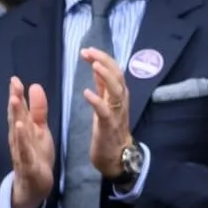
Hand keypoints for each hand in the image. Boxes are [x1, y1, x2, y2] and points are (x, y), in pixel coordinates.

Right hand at [7, 76, 54, 207]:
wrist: (35, 184)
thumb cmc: (36, 154)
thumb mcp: (40, 130)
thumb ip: (38, 110)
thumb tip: (35, 86)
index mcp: (23, 128)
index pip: (18, 109)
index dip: (17, 93)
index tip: (15, 78)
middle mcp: (18, 137)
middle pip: (16, 116)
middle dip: (14, 100)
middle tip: (14, 83)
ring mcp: (21, 150)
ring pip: (17, 131)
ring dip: (15, 115)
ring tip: (14, 99)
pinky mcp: (27, 163)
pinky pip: (23, 150)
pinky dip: (21, 139)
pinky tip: (19, 127)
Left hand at [80, 48, 132, 177]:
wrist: (116, 158)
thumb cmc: (110, 131)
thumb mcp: (107, 104)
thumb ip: (103, 86)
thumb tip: (99, 66)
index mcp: (119, 96)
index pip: (115, 71)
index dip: (103, 59)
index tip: (87, 50)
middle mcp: (121, 102)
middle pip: (118, 77)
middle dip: (105, 62)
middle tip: (89, 52)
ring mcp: (117, 114)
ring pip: (117, 91)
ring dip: (106, 77)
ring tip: (94, 65)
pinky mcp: (109, 127)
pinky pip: (105, 112)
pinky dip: (97, 101)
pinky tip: (87, 93)